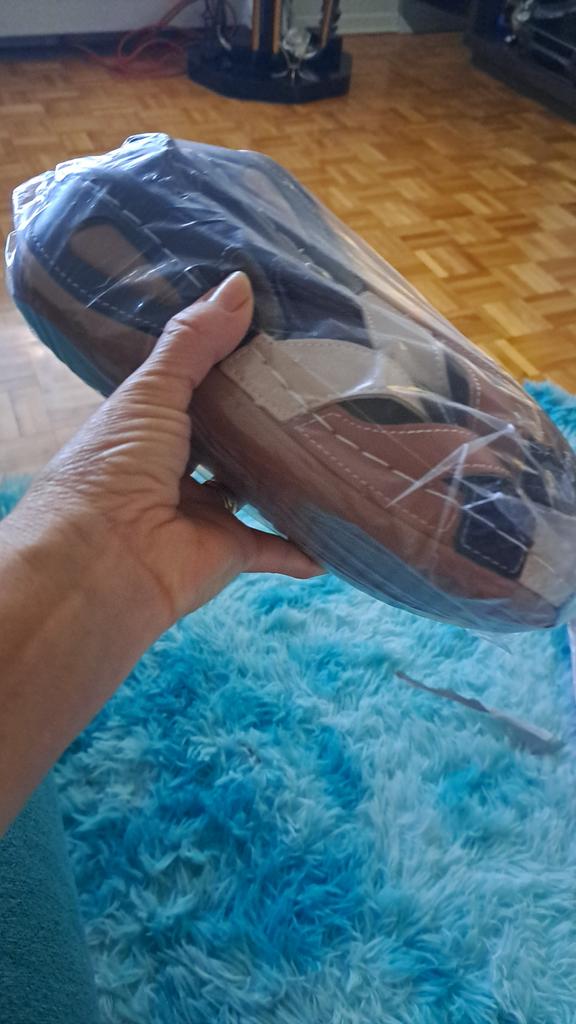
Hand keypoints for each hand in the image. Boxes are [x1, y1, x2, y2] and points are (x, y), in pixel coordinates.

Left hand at [12, 271, 320, 629]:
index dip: (224, 369)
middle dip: (262, 423)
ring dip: (285, 479)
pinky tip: (335, 534)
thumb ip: (193, 342)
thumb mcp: (151, 392)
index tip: (271, 339)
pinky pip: (273, 548)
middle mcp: (174, 470)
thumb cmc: (116, 464)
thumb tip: (240, 284)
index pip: (191, 393)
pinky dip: (302, 547)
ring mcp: (202, 514)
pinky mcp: (229, 552)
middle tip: (318, 389)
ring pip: (253, 492)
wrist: (104, 559)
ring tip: (335, 447)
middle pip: (227, 442)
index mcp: (147, 429)